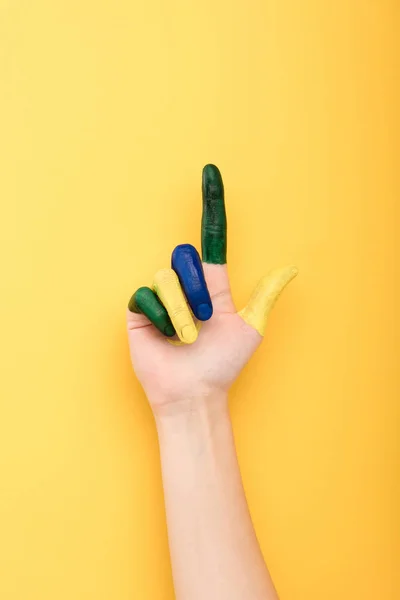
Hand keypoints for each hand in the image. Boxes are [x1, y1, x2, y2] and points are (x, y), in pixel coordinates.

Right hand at [127, 164, 296, 413]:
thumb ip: (264, 296)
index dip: (212, 205)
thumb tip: (291, 269)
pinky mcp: (139, 309)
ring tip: (186, 336)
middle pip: (185, 256)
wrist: (194, 392)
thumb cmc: (222, 364)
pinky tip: (165, 337)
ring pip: (167, 276)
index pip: (211, 237)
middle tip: (204, 321)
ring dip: (183, 310)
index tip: (210, 172)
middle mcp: (185, 285)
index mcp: (212, 284)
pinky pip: (147, 295)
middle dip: (198, 290)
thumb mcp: (250, 328)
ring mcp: (161, 296)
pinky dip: (163, 318)